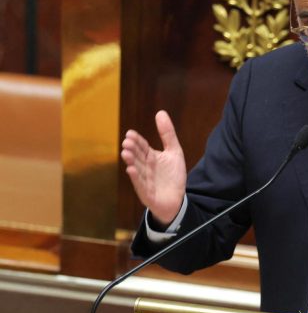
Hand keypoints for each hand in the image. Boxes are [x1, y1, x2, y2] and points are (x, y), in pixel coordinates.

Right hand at [121, 110, 186, 226]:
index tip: (130, 133)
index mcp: (150, 157)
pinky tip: (131, 170)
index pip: (142, 146)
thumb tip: (160, 112)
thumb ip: (168, 134)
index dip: (137, 140)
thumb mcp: (174, 152)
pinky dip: (136, 178)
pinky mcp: (147, 194)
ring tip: (126, 153)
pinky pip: (140, 185)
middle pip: (138, 157)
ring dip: (131, 162)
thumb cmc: (173, 176)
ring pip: (136, 170)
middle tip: (127, 142)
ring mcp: (144, 181)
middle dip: (132, 150)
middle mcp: (145, 168)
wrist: (177, 200)